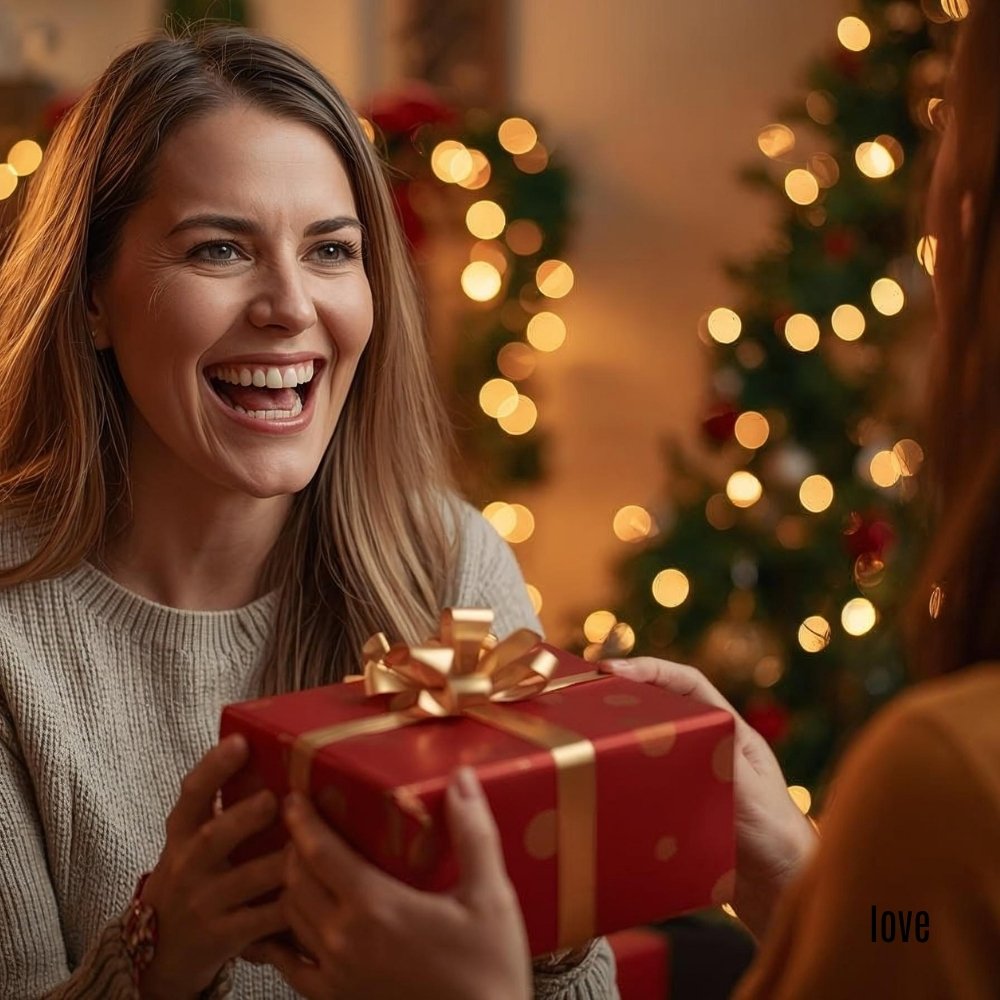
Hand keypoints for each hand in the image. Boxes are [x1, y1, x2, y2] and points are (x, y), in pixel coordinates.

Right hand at [138, 734, 287, 997]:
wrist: (158, 953)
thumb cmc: (192, 878)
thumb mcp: (191, 841)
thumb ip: (222, 807)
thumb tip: (274, 755)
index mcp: (181, 832)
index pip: (191, 794)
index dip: (214, 767)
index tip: (240, 741)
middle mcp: (188, 865)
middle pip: (213, 837)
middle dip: (244, 817)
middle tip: (275, 799)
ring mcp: (204, 902)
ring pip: (245, 881)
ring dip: (278, 862)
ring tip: (308, 845)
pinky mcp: (222, 937)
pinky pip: (259, 921)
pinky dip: (286, 910)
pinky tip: (314, 894)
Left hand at [245, 767, 530, 999]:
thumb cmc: (489, 970)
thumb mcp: (490, 895)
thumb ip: (472, 833)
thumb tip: (461, 778)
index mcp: (375, 906)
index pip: (319, 852)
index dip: (301, 820)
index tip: (293, 797)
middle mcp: (344, 939)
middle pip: (296, 880)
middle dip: (293, 846)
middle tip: (301, 824)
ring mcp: (336, 974)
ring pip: (289, 917)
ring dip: (288, 885)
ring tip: (297, 863)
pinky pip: (291, 967)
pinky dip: (279, 940)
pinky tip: (279, 929)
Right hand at [602, 657, 817, 938]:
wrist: (783, 892)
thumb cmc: (778, 838)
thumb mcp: (749, 788)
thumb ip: (718, 759)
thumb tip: (676, 737)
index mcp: (729, 732)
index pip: (687, 683)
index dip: (650, 670)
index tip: (612, 670)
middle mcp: (709, 749)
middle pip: (662, 708)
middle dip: (625, 697)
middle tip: (586, 697)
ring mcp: (692, 779)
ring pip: (650, 744)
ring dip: (622, 737)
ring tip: (589, 736)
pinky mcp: (677, 810)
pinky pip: (645, 784)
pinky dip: (624, 778)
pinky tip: (603, 785)